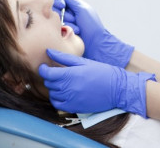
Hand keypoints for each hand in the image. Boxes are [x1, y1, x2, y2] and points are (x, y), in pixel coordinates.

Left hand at [39, 49, 155, 115]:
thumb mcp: (84, 62)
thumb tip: (49, 51)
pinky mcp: (74, 107)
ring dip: (54, 88)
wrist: (117, 88)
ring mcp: (70, 99)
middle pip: (49, 83)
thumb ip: (64, 58)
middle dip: (51, 77)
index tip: (45, 67)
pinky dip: (58, 99)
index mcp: (70, 74)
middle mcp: (68, 88)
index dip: (43, 69)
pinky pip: (57, 104)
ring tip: (64, 82)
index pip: (47, 73)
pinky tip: (65, 93)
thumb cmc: (102, 72)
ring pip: (52, 94)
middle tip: (58, 73)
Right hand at [53, 0, 133, 67]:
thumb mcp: (82, 9)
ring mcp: (63, 25)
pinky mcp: (61, 35)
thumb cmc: (92, 26)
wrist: (95, 44)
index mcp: (73, 7)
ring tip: (77, 28)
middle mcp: (67, 15)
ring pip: (55, 19)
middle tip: (75, 18)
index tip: (63, 5)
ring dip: (68, 23)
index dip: (58, 1)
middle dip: (65, 14)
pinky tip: (73, 33)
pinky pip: (56, 29)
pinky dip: (66, 30)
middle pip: (54, 8)